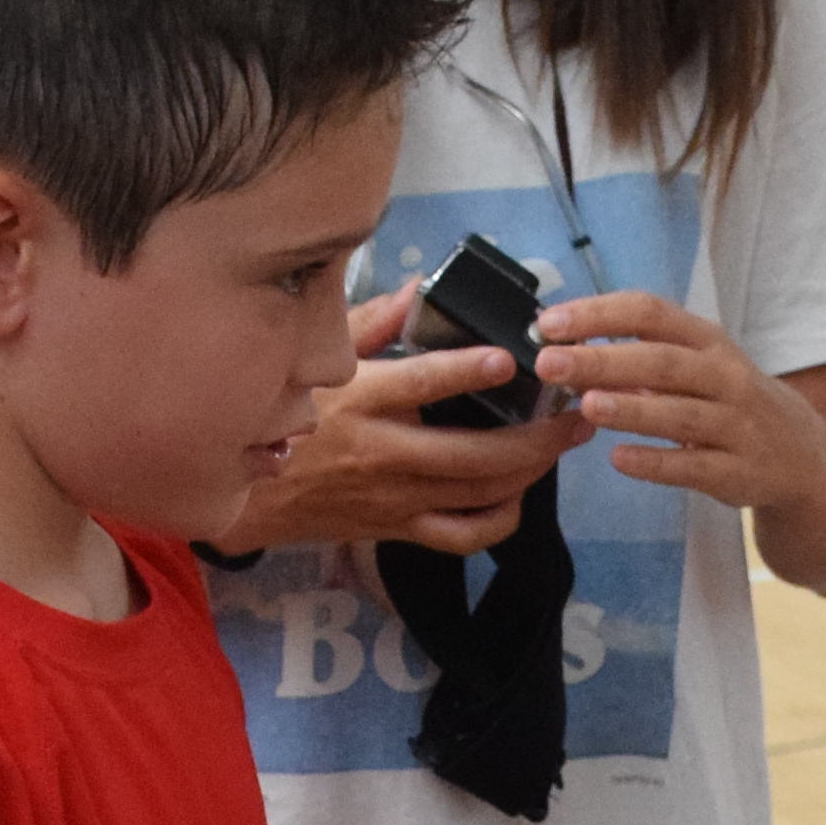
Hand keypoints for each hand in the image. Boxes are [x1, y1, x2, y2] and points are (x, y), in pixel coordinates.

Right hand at [225, 326, 591, 557]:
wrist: (250, 493)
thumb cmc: (286, 416)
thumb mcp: (316, 359)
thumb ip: (371, 321)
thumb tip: (420, 288)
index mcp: (361, 401)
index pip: (421, 385)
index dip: (467, 371)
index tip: (510, 358)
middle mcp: (382, 454)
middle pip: (474, 455)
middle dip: (537, 438)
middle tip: (576, 414)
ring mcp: (393, 499)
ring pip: (479, 495)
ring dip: (532, 471)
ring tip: (564, 443)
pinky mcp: (397, 530)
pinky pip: (461, 536)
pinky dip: (500, 520)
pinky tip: (519, 494)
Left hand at [540, 291, 824, 516]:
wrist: (806, 458)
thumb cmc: (733, 403)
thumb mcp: (699, 368)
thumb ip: (639, 359)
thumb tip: (567, 349)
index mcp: (708, 342)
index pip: (651, 313)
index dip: (599, 314)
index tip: (549, 322)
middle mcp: (726, 377)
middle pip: (661, 361)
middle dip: (603, 359)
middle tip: (550, 362)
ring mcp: (736, 426)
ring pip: (680, 414)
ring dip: (632, 407)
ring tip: (586, 403)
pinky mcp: (738, 473)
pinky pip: (693, 466)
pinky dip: (655, 462)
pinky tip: (619, 458)